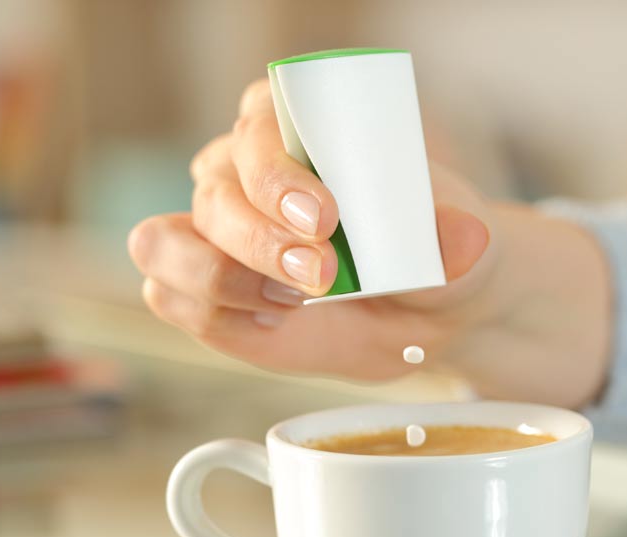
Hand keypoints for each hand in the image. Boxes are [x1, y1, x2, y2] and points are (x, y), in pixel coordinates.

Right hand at [128, 79, 613, 404]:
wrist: (424, 311)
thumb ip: (457, 237)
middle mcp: (238, 170)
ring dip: (221, 278)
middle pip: (213, 195)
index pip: (258, 129)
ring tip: (290, 304)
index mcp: (293, 124)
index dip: (277, 174)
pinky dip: (214, 314)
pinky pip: (169, 296)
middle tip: (321, 276)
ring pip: (163, 244)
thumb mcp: (461, 242)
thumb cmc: (433, 254)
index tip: (325, 217)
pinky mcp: (202, 289)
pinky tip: (270, 322)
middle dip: (260, 241)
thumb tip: (462, 237)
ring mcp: (210, 231)